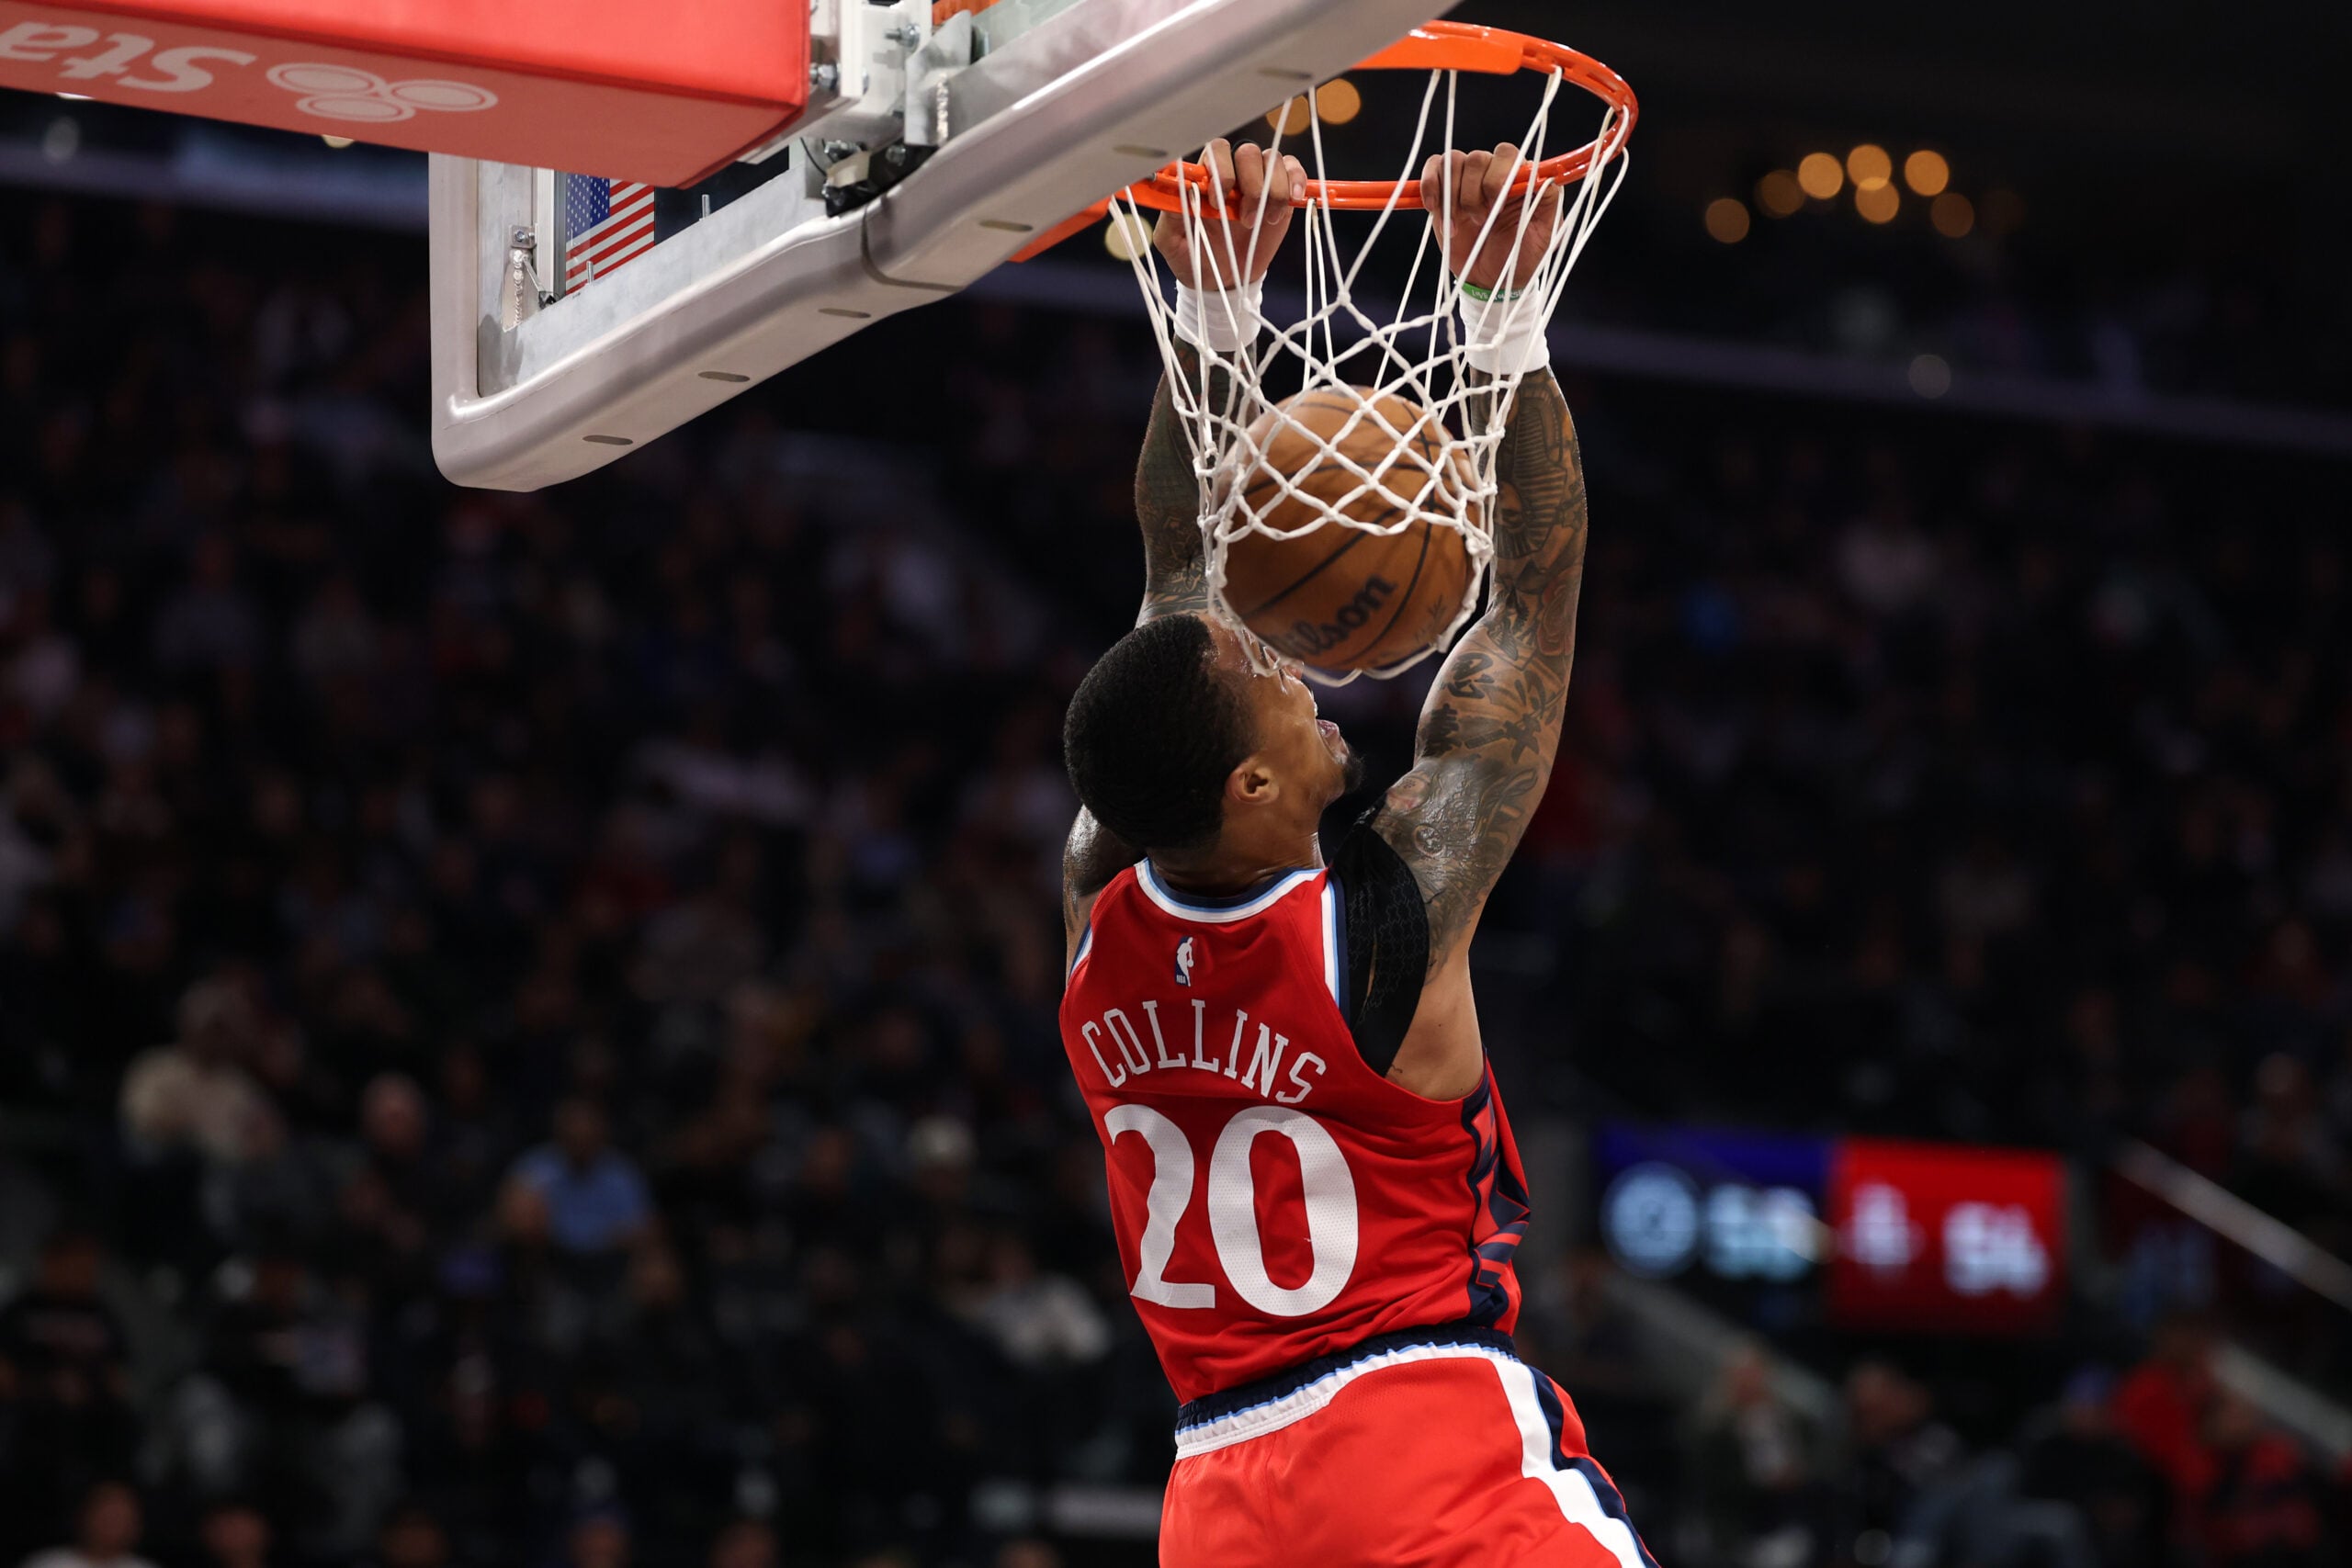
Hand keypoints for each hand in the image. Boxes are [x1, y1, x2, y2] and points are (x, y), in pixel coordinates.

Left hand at [1153, 139, 1303, 290]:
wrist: (1224, 281)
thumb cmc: (1195, 257)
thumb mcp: (1172, 242)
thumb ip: (1171, 215)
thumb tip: (1178, 189)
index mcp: (1206, 178)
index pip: (1217, 151)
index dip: (1221, 169)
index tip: (1218, 201)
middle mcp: (1234, 173)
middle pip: (1248, 152)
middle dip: (1250, 184)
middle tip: (1246, 220)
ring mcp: (1259, 181)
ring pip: (1273, 160)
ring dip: (1272, 190)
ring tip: (1266, 221)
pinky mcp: (1282, 192)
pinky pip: (1293, 169)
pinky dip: (1295, 180)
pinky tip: (1291, 200)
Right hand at [1419, 142, 1563, 293]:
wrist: (1491, 281)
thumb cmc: (1520, 258)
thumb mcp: (1546, 235)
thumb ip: (1548, 202)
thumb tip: (1547, 174)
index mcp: (1520, 179)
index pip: (1506, 154)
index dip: (1497, 177)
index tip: (1496, 205)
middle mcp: (1494, 173)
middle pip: (1476, 158)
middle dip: (1473, 193)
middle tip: (1479, 221)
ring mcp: (1468, 180)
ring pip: (1452, 162)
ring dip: (1451, 195)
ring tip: (1456, 225)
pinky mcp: (1444, 190)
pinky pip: (1432, 168)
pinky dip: (1430, 186)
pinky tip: (1434, 209)